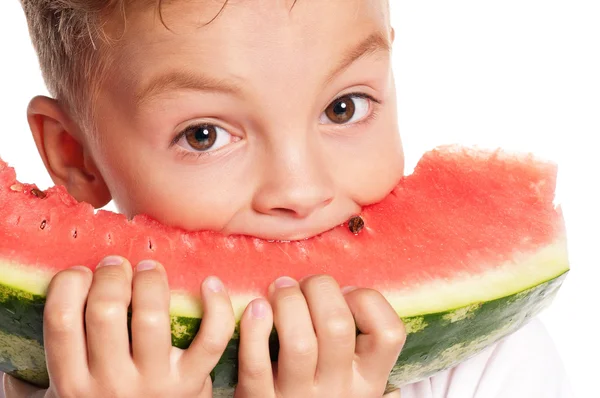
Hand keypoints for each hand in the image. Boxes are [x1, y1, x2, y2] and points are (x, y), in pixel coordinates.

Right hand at [3, 256, 234, 397]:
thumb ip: (30, 389)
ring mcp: (155, 382)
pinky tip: (210, 284)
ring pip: (151, 317)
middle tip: (119, 267)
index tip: (82, 273)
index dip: (70, 283)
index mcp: (71, 384)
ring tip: (150, 270)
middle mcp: (111, 384)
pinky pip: (211, 338)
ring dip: (152, 281)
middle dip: (112, 275)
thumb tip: (10, 365)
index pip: (61, 319)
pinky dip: (216, 306)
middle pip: (106, 311)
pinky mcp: (193, 382)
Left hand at [234, 275, 405, 397]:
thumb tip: (347, 293)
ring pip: (299, 342)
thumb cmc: (319, 393)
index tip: (345, 294)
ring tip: (279, 289)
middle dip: (318, 288)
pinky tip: (255, 309)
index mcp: (368, 380)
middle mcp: (338, 390)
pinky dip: (253, 329)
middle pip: (337, 326)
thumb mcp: (351, 377)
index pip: (389, 333)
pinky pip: (255, 362)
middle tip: (303, 285)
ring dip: (287, 302)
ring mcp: (298, 397)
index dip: (366, 299)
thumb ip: (357, 344)